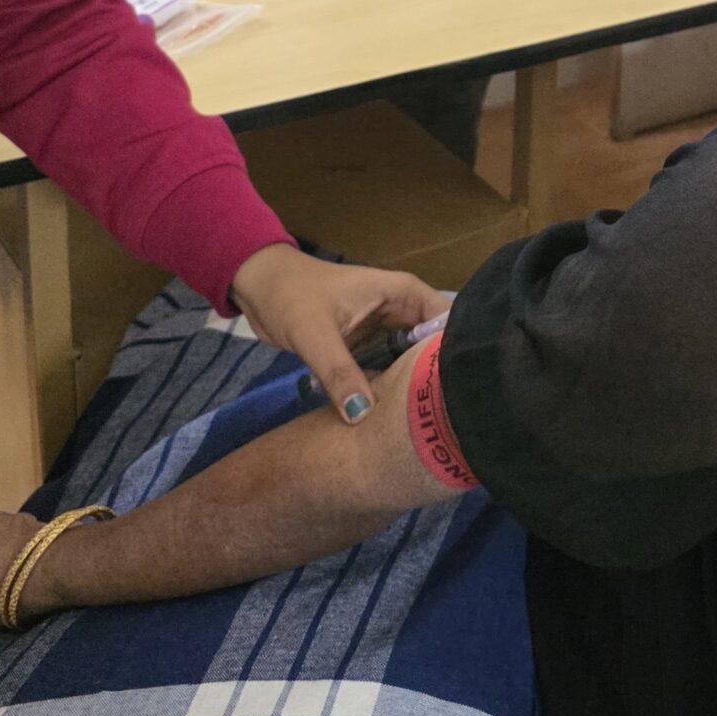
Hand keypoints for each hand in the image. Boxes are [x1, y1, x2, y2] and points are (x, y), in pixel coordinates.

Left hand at [229, 242, 448, 423]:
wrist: (257, 289)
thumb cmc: (290, 296)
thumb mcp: (314, 333)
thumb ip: (339, 372)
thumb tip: (362, 416)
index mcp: (403, 294)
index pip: (448, 322)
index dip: (457, 354)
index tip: (459, 393)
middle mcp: (402, 311)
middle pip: (434, 348)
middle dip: (437, 379)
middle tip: (442, 421)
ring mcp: (385, 331)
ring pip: (411, 363)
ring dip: (412, 389)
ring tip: (420, 426)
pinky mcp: (367, 348)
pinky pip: (388, 371)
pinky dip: (388, 390)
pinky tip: (390, 420)